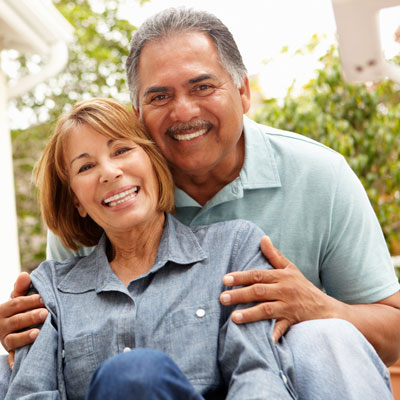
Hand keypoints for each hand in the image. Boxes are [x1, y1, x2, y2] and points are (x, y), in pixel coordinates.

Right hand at [0, 272, 47, 368]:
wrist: (12, 327)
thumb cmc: (19, 309)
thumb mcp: (18, 298)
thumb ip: (22, 287)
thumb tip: (25, 275)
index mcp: (4, 310)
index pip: (15, 304)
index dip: (29, 301)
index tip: (43, 298)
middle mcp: (2, 326)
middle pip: (15, 321)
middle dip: (30, 317)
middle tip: (46, 313)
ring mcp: (6, 340)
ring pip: (12, 339)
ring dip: (24, 337)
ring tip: (38, 333)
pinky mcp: (11, 352)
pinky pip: (12, 358)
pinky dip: (14, 362)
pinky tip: (19, 364)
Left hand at [220, 236, 334, 342]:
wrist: (326, 308)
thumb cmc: (303, 287)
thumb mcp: (290, 268)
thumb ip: (274, 255)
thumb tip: (262, 238)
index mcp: (281, 276)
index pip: (257, 275)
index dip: (241, 276)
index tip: (225, 279)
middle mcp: (284, 290)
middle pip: (259, 291)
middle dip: (239, 295)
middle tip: (222, 298)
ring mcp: (289, 306)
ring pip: (267, 309)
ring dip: (250, 314)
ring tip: (233, 318)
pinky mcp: (293, 321)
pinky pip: (282, 328)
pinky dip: (274, 334)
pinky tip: (265, 340)